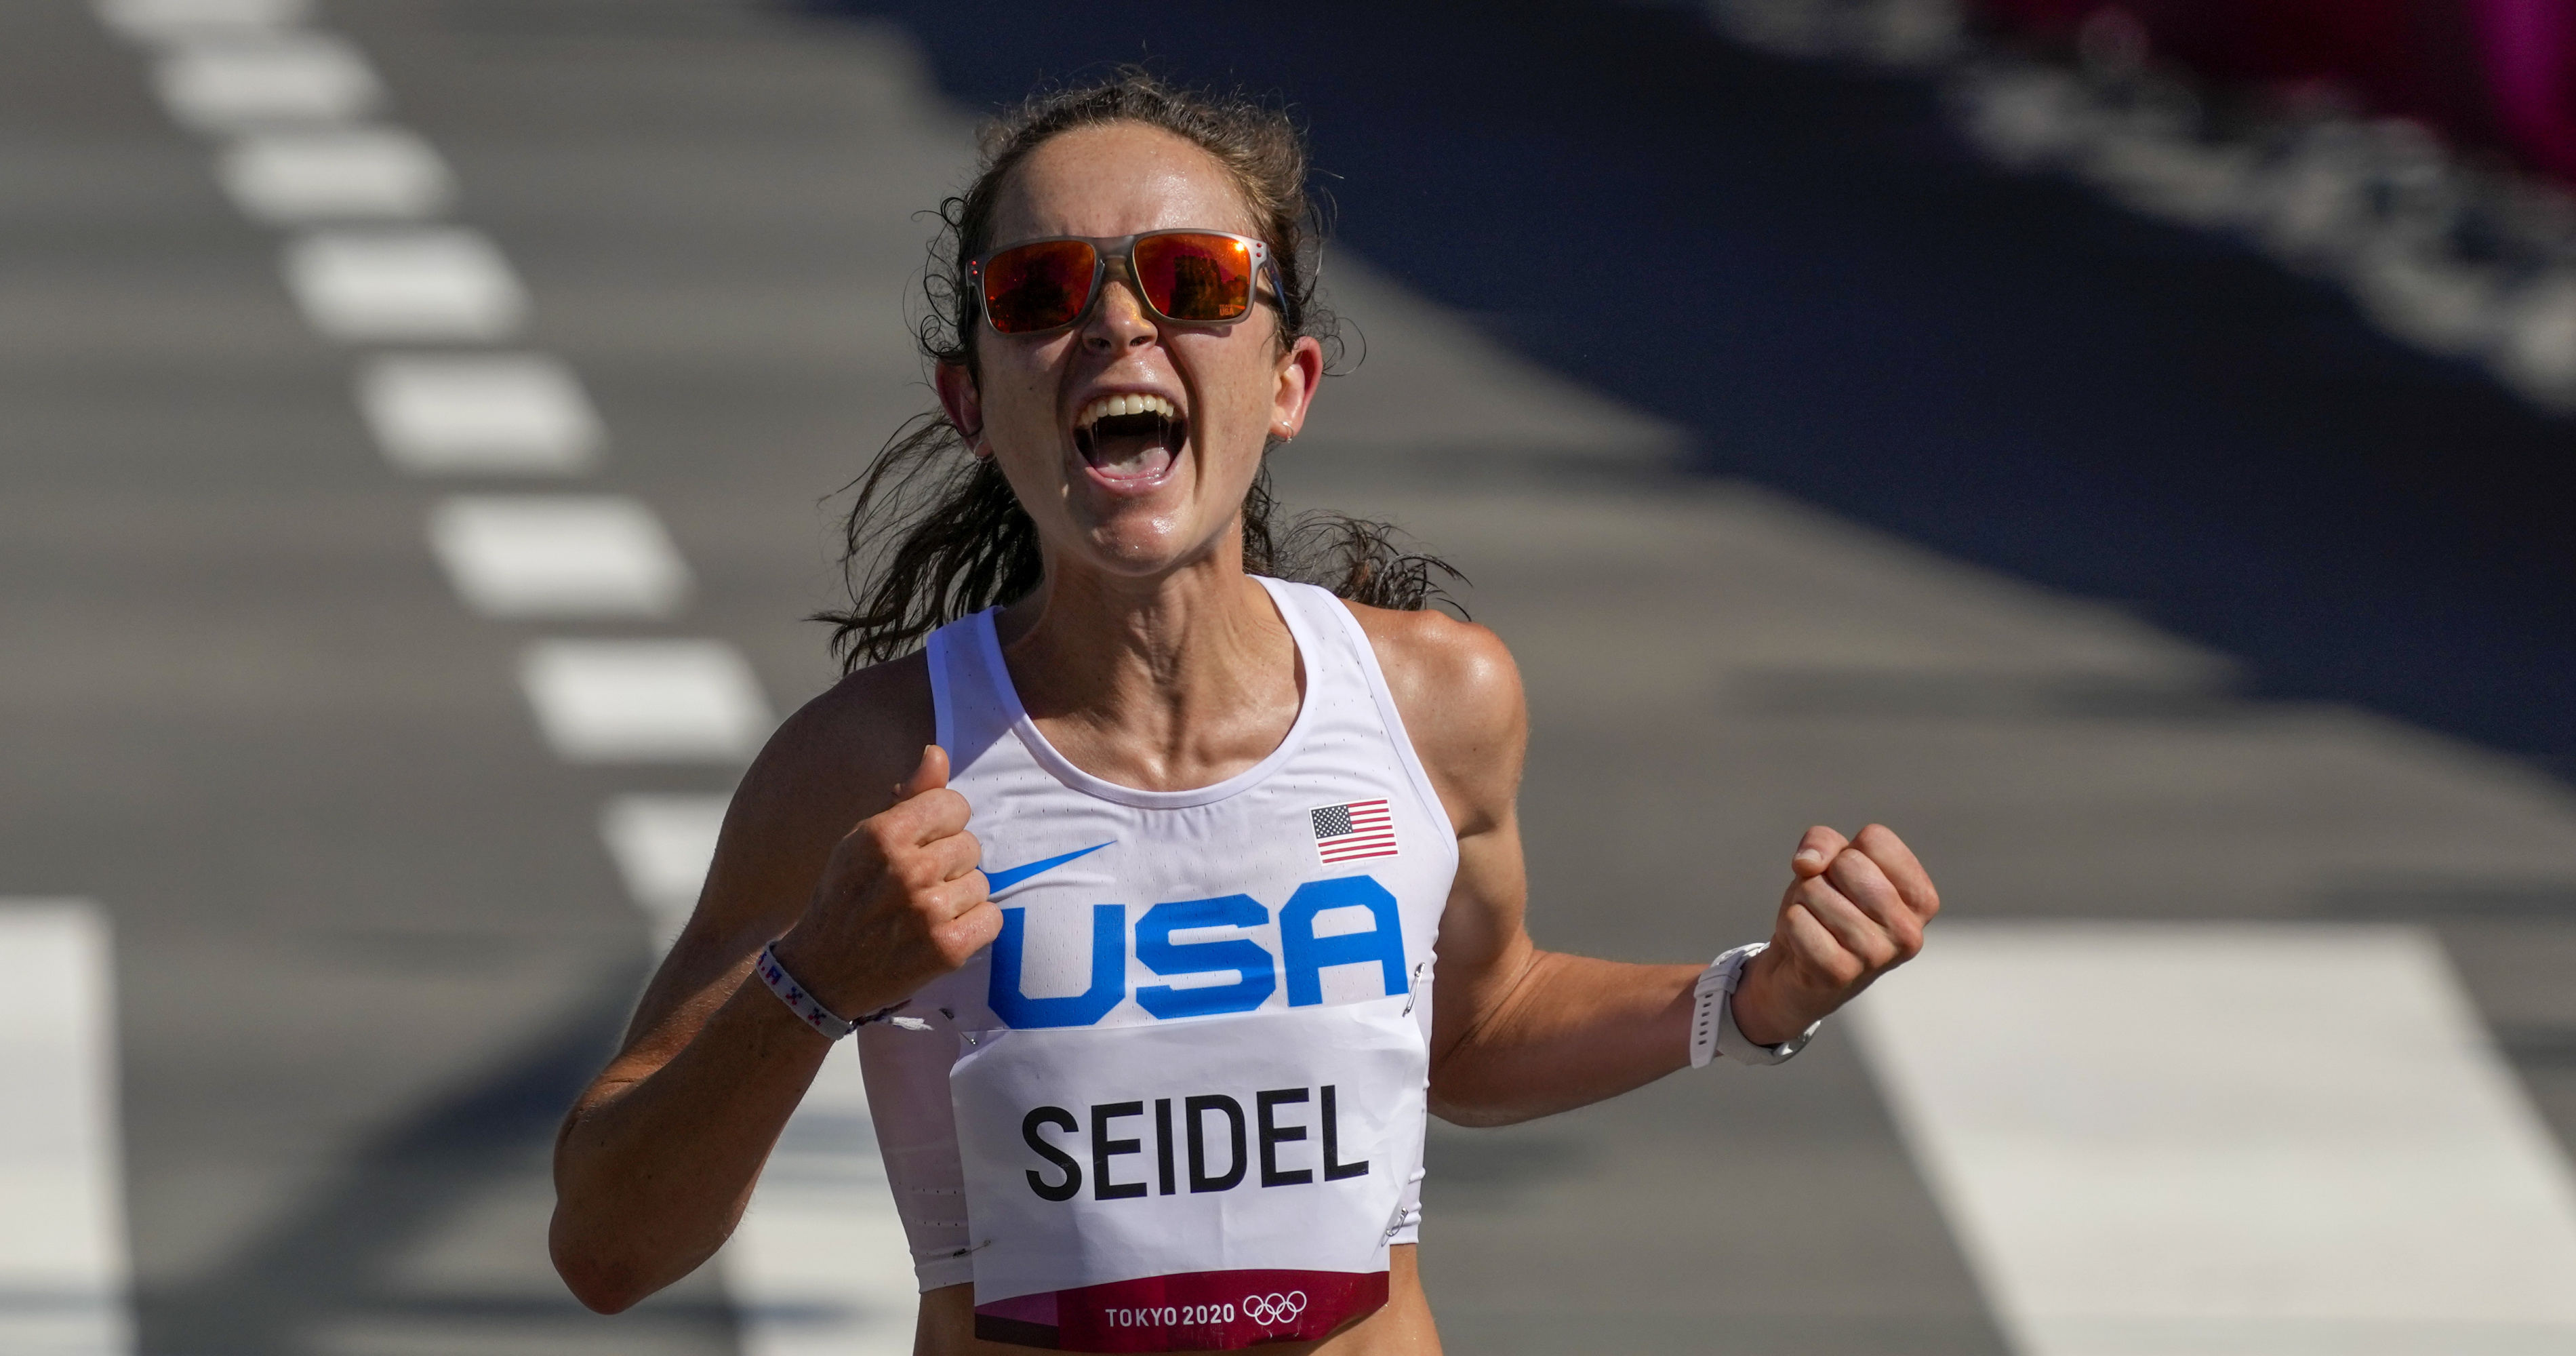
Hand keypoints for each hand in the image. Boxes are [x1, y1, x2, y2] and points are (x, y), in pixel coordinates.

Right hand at [770, 745, 996, 1019]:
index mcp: (881, 835)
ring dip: (960, 897)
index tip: (921, 845)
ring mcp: (928, 912)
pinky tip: (941, 933)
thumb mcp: (861, 841)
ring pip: (981, 883)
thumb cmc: (845, 898)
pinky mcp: (947, 949)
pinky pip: (992, 918)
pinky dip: (974, 926)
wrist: (821, 974)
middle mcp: (906, 870)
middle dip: (950, 863)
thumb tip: (936, 754)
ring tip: (923, 912)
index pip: (953, 805)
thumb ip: (906, 797)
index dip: (942, 825)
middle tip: (916, 886)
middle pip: (970, 845)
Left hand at [1729, 824, 1937, 1044]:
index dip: (1846, 852)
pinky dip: (1789, 925)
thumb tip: (1808, 864)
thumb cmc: (1825, 910)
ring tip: (1815, 926)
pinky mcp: (1839, 974)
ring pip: (1815, 890)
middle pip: (1848, 864)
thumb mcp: (1829, 865)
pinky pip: (1797, 921)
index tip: (1845, 881)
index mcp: (1922, 900)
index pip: (1877, 840)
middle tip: (1825, 906)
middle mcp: (1909, 931)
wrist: (1797, 973)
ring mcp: (1877, 956)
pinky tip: (1802, 945)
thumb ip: (1823, 841)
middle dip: (1822, 876)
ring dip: (1802, 902)